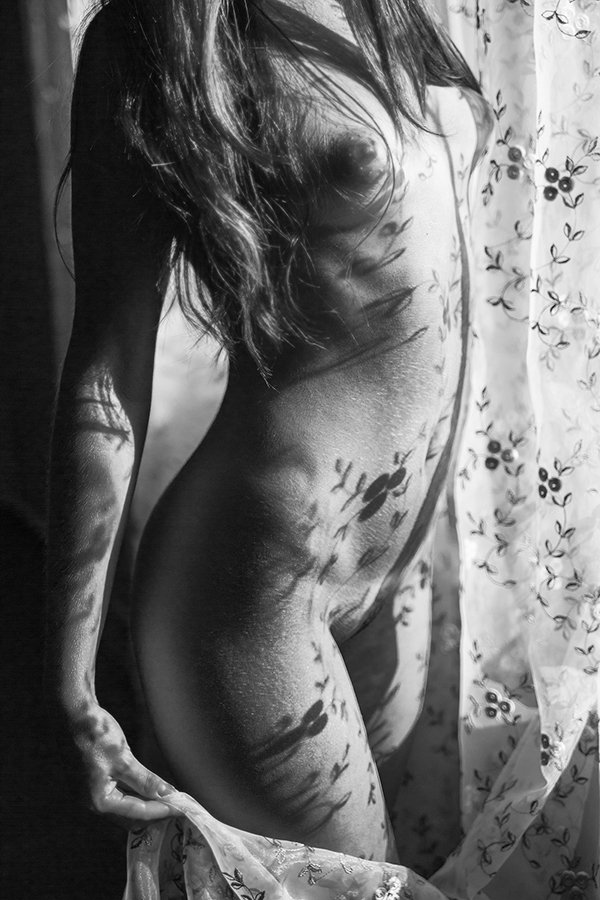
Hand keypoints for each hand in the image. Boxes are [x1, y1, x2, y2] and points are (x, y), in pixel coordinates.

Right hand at [59, 701, 174, 828]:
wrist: (74, 715)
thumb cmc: (96, 736)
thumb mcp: (124, 759)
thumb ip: (145, 781)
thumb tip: (167, 794)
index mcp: (98, 802)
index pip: (137, 813)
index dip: (162, 811)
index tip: (182, 808)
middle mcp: (93, 804)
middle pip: (130, 817)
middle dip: (155, 814)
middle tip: (179, 808)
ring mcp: (92, 794)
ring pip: (125, 809)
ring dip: (147, 806)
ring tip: (169, 801)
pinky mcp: (95, 784)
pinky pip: (119, 797)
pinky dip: (136, 796)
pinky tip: (150, 792)